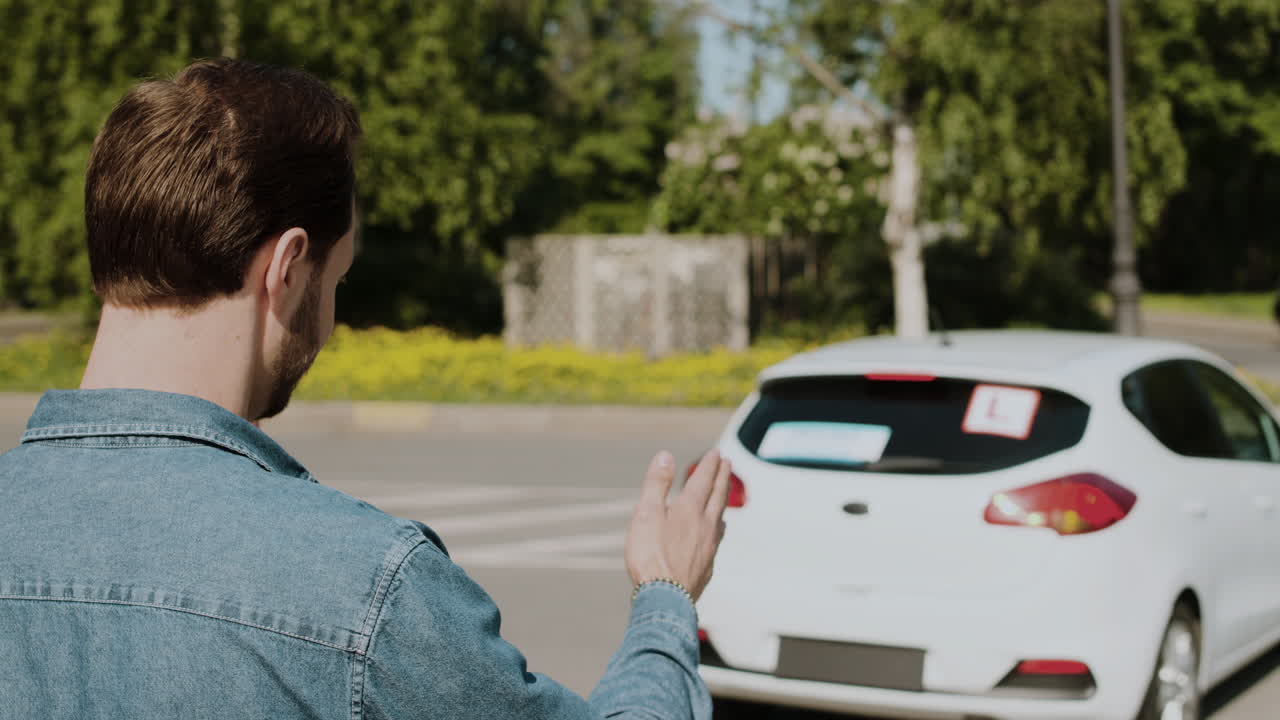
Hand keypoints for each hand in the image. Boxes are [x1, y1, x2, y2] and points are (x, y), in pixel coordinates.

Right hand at [625, 448, 731, 601]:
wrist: (664, 600)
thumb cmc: (650, 556)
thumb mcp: (646, 514)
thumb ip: (657, 484)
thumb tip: (666, 455)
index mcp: (689, 510)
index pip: (703, 480)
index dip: (709, 465)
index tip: (715, 453)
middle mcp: (705, 526)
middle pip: (718, 496)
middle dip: (722, 477)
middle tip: (727, 464)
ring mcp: (709, 547)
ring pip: (720, 518)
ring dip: (722, 501)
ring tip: (723, 494)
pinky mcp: (707, 565)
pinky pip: (717, 539)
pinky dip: (718, 527)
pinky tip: (715, 533)